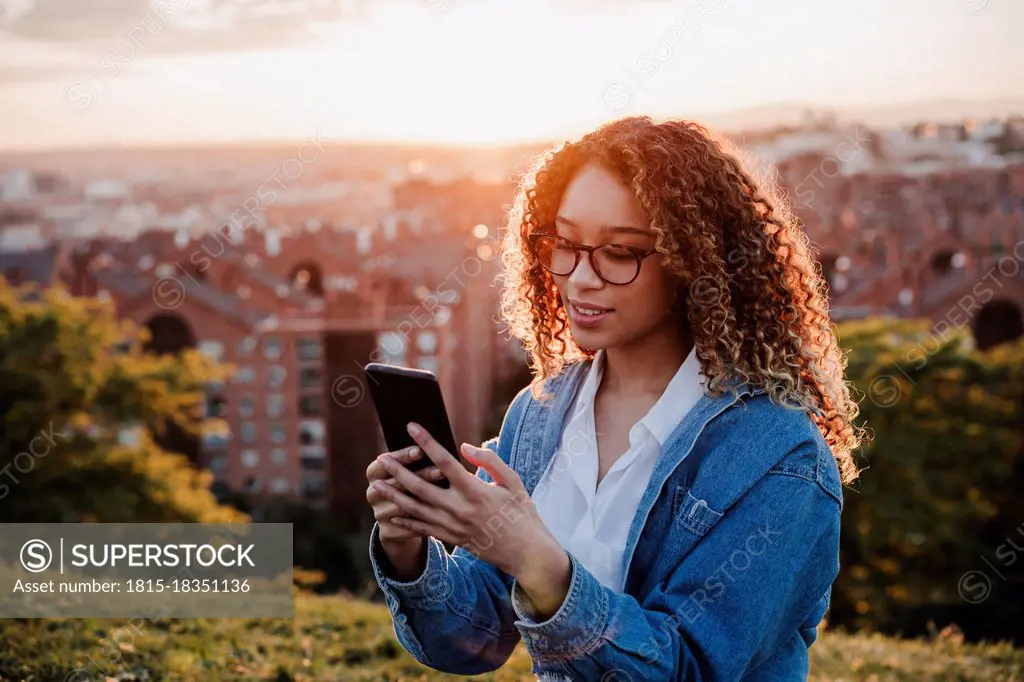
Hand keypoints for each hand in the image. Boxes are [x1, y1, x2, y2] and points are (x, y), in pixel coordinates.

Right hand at [366, 445, 447, 542]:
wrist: (398, 520)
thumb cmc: (409, 484)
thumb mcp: (408, 469)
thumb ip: (416, 457)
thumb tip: (446, 446)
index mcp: (374, 473)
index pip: (383, 463)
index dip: (401, 457)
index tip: (420, 450)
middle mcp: (372, 493)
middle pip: (395, 483)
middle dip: (420, 476)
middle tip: (440, 471)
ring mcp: (379, 514)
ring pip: (403, 506)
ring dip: (425, 500)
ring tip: (445, 494)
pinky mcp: (388, 532)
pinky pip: (408, 526)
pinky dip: (425, 522)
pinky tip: (442, 517)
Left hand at [374, 421, 566, 585]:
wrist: (526, 553)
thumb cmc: (521, 513)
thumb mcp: (512, 481)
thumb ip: (489, 461)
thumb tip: (464, 447)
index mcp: (475, 490)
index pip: (444, 461)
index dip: (426, 442)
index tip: (411, 427)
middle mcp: (459, 508)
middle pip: (420, 486)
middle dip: (398, 470)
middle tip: (381, 457)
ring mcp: (453, 526)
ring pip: (415, 508)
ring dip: (394, 495)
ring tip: (376, 484)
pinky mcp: (451, 538)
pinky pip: (422, 529)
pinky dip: (404, 521)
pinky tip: (390, 514)